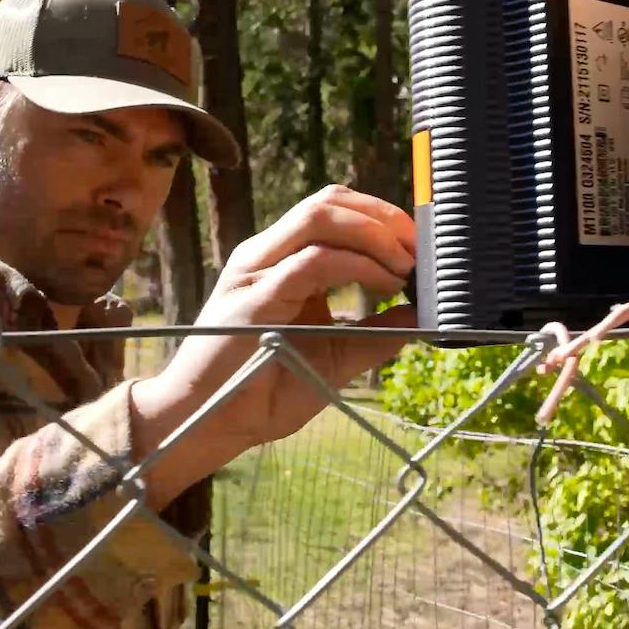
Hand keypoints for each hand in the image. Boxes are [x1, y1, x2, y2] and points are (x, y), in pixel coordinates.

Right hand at [130, 185, 416, 501]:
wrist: (206, 426)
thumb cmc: (262, 392)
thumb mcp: (334, 358)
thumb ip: (375, 334)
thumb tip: (422, 316)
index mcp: (280, 262)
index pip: (331, 210)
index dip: (379, 216)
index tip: (418, 245)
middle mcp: (264, 256)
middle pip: (327, 202)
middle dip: (382, 217)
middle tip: (419, 249)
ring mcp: (255, 273)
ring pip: (318, 218)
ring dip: (373, 234)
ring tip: (404, 264)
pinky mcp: (254, 300)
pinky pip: (311, 263)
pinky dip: (357, 266)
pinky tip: (384, 284)